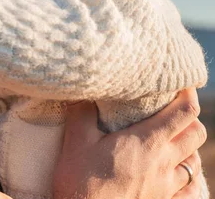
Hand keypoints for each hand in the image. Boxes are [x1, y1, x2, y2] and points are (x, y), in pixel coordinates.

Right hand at [53, 89, 205, 198]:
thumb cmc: (81, 181)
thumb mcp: (76, 141)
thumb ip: (83, 113)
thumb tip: (83, 93)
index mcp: (148, 142)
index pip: (185, 112)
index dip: (187, 94)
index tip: (180, 84)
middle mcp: (164, 163)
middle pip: (197, 133)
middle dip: (189, 117)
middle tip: (172, 108)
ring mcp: (167, 186)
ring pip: (195, 161)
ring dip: (188, 146)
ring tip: (172, 138)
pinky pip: (189, 189)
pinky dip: (188, 176)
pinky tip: (176, 173)